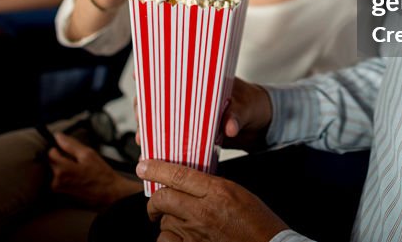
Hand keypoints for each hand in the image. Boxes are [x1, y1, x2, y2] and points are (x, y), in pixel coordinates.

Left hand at [47, 132, 141, 206]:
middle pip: (52, 162)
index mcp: (62, 169)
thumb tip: (58, 136)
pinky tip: (77, 177)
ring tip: (78, 170)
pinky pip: (59, 180)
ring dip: (64, 168)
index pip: (50, 153)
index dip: (59, 149)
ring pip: (55, 171)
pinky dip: (66, 176)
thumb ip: (71, 144)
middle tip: (77, 161)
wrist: (108, 193)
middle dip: (62, 159)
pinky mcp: (62, 194)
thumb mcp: (88, 154)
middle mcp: (57, 181)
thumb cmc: (101, 175)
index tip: (67, 150)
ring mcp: (59, 189)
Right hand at [133, 78, 270, 160]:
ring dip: (151, 129)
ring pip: (162, 119)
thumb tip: (229, 127)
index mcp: (199, 80)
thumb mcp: (245, 106)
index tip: (140, 85)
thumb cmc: (252, 103)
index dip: (151, 79)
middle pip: (158, 99)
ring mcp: (189, 115)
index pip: (169, 74)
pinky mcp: (192, 133)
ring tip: (145, 140)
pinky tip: (157, 153)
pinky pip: (174, 137)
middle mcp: (189, 97)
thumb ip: (236, 115)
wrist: (261, 123)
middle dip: (145, 109)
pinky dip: (164, 145)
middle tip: (141, 121)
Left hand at [141, 160, 287, 241]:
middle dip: (155, 201)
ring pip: (164, 222)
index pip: (178, 174)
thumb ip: (211, 186)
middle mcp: (204, 211)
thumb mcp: (237, 193)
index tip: (143, 166)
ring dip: (166, 223)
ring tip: (176, 225)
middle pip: (164, 198)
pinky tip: (178, 238)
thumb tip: (186, 183)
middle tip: (155, 205)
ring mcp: (197, 233)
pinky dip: (168, 240)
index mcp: (217, 190)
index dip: (156, 168)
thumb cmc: (257, 222)